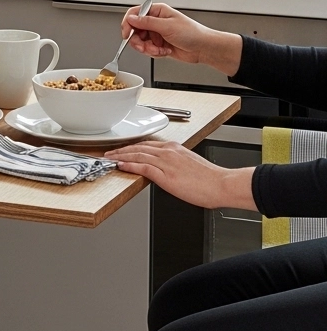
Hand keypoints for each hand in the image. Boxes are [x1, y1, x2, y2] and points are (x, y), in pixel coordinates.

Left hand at [106, 138, 256, 209]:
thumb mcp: (190, 165)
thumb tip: (167, 170)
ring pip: (137, 155)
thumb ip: (175, 164)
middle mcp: (169, 152)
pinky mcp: (166, 175)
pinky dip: (129, 166)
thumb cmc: (210, 179)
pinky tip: (121, 166)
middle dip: (122, 150)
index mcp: (175, 148)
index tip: (123, 150)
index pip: (147, 145)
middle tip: (109, 153)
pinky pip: (142, 167)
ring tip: (109, 159)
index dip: (132, 147)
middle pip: (139, 148)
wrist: (221, 184)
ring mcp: (166, 162)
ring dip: (120, 157)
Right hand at [121, 2, 241, 75]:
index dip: (128, 24)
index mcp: (157, 11)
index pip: (135, 14)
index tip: (127, 34)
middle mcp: (155, 21)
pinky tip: (165, 51)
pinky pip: (148, 50)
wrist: (203, 48)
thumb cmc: (192, 33)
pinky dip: (154, 53)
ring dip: (148, 49)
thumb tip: (132, 19)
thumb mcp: (167, 26)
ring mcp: (157, 33)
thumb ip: (147, 23)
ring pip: (140, 42)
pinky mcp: (159, 44)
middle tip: (144, 46)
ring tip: (159, 49)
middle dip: (139, 41)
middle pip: (135, 30)